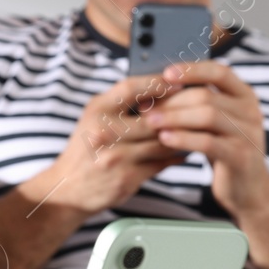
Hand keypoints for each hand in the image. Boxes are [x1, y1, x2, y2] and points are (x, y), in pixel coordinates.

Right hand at [37, 75, 190, 215]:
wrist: (69, 187)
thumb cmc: (86, 148)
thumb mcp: (93, 117)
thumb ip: (120, 103)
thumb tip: (159, 86)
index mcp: (96, 111)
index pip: (130, 88)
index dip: (156, 82)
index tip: (177, 81)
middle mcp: (104, 133)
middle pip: (153, 118)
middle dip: (178, 112)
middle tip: (198, 105)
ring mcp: (117, 157)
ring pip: (162, 141)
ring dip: (182, 135)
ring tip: (197, 127)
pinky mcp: (128, 177)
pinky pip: (161, 162)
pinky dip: (176, 154)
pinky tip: (186, 148)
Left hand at [141, 60, 268, 218]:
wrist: (246, 187)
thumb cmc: (222, 149)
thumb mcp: (213, 123)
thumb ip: (194, 105)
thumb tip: (152, 92)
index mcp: (245, 95)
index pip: (219, 72)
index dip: (192, 70)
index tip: (166, 73)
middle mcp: (251, 110)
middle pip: (208, 96)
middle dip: (173, 100)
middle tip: (147, 106)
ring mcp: (249, 133)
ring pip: (207, 116)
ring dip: (174, 117)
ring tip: (150, 122)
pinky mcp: (241, 156)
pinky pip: (207, 142)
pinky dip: (183, 138)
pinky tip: (165, 138)